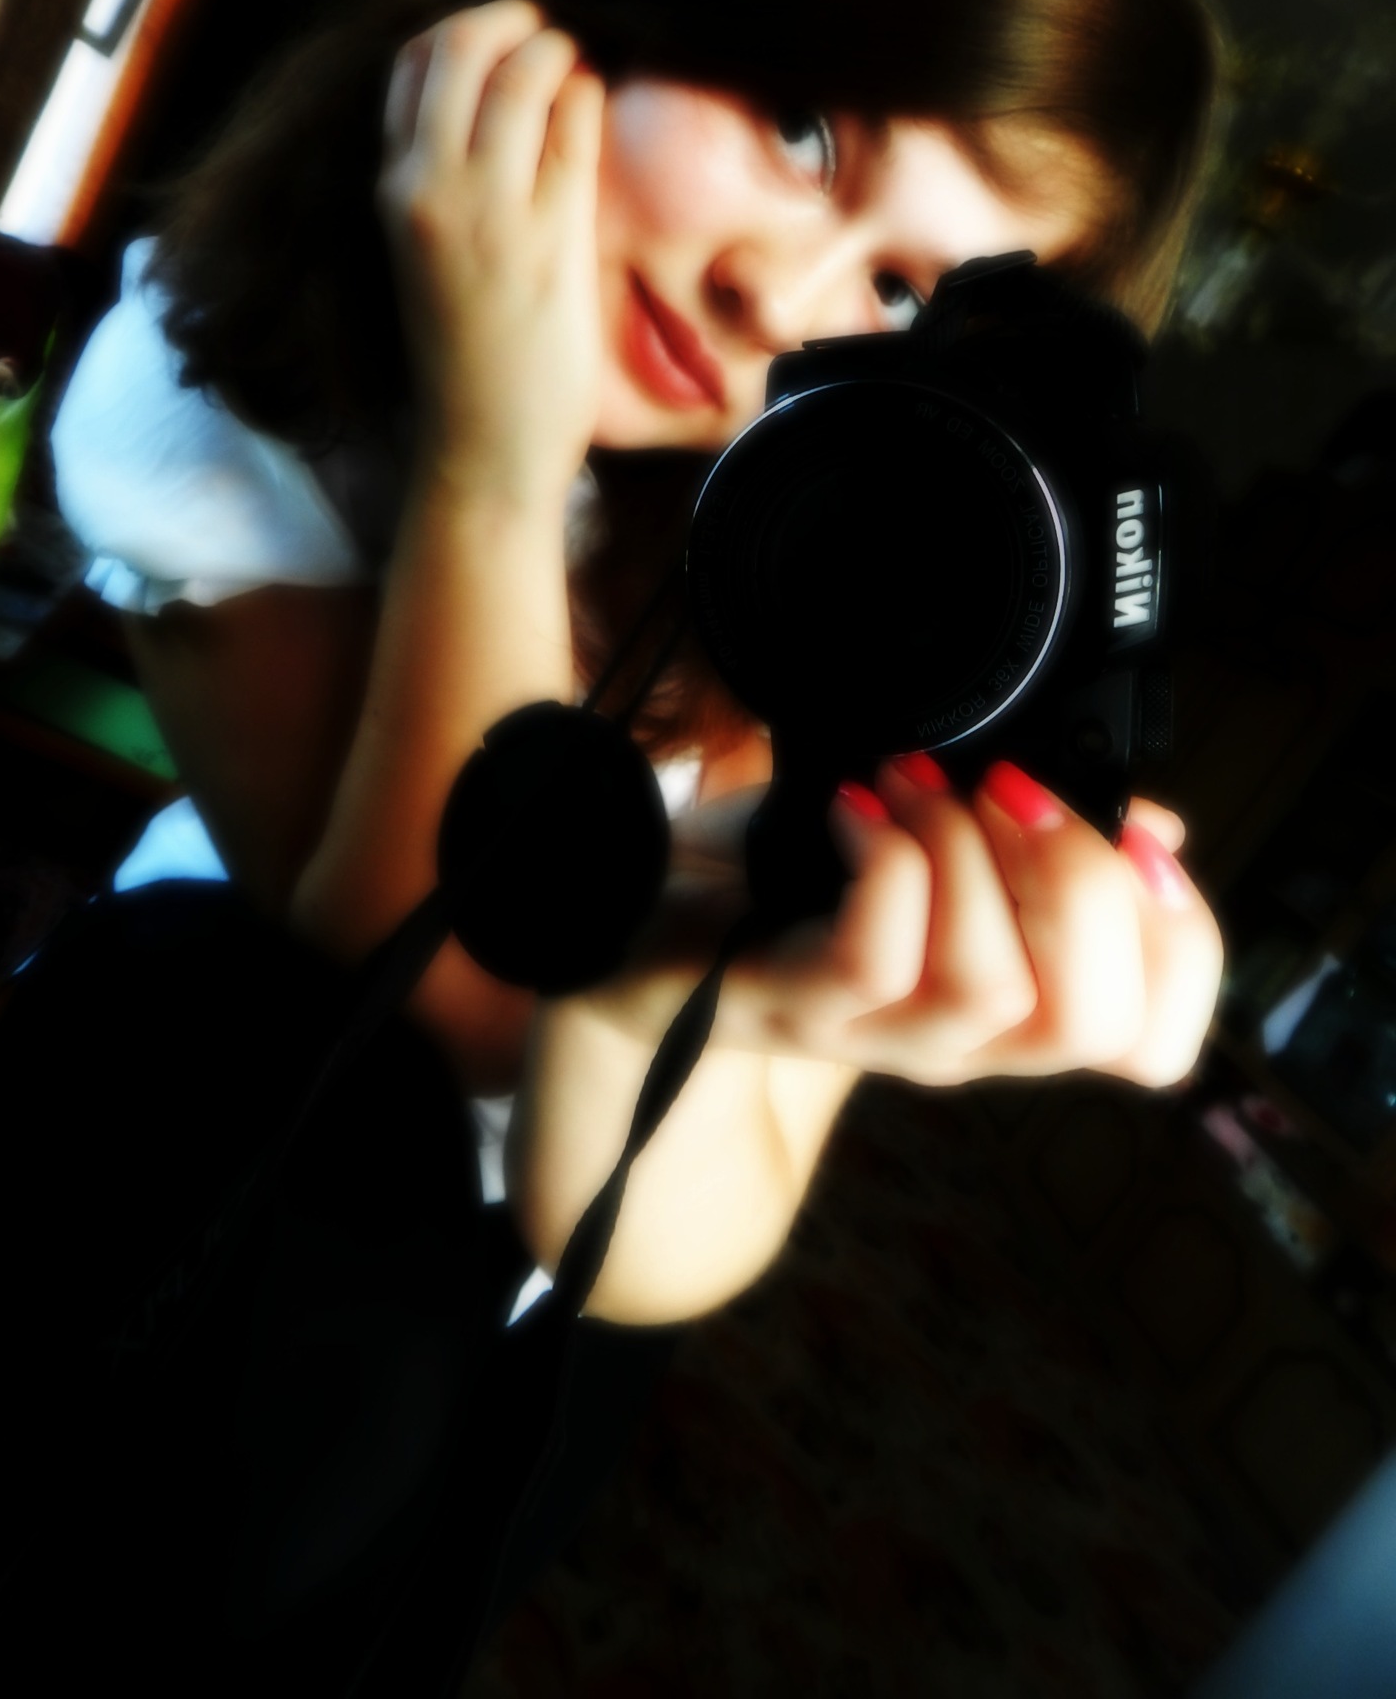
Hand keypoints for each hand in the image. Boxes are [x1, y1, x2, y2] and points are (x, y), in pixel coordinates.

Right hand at [376, 0, 605, 500]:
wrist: (480, 448)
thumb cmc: (465, 362)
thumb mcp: (426, 256)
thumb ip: (444, 186)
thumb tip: (496, 115)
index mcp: (390, 190)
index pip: (409, 65)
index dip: (462, 33)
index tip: (502, 40)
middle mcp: (426, 186)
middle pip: (458, 43)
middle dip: (513, 17)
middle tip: (550, 29)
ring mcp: (487, 206)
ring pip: (522, 70)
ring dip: (560, 49)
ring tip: (581, 65)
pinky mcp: (548, 232)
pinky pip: (574, 123)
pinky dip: (588, 94)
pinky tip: (597, 105)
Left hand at [631, 764, 1220, 1090]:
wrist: (638, 928)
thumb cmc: (786, 884)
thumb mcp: (928, 847)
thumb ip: (1036, 839)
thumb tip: (1152, 819)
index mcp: (1008, 1004)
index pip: (1153, 1038)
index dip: (1180, 946)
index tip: (1141, 838)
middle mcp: (956, 1040)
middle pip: (1090, 1022)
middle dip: (1081, 881)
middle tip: (1014, 787)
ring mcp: (871, 1033)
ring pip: (989, 986)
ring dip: (966, 849)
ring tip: (913, 778)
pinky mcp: (789, 1004)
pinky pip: (875, 957)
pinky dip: (884, 858)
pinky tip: (853, 804)